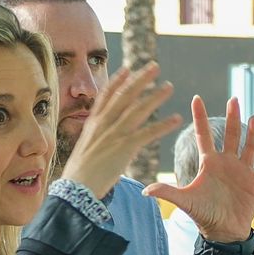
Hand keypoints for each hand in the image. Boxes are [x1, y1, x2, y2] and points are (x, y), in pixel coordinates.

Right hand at [59, 64, 179, 197]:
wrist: (77, 188)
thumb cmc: (79, 174)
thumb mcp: (85, 148)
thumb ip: (96, 138)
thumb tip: (103, 137)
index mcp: (93, 123)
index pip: (106, 96)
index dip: (117, 81)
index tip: (127, 68)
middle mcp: (104, 124)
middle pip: (125, 96)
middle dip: (141, 79)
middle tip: (155, 66)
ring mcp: (115, 134)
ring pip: (139, 110)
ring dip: (156, 96)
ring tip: (169, 86)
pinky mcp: (125, 148)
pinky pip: (148, 133)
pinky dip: (163, 125)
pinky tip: (176, 119)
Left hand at [144, 97, 253, 243]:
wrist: (222, 231)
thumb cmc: (203, 214)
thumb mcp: (185, 201)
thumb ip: (167, 192)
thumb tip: (145, 190)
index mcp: (209, 163)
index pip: (203, 135)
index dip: (200, 117)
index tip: (196, 98)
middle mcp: (226, 163)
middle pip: (231, 135)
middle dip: (232, 117)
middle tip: (234, 99)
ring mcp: (242, 172)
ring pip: (249, 148)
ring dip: (252, 134)